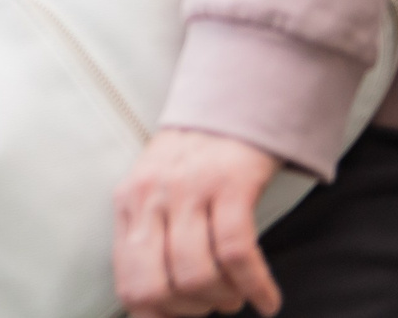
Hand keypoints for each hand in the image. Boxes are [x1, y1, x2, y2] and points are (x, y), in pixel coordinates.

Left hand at [112, 129, 284, 315]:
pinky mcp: (229, 184)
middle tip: (211, 305)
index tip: (182, 317)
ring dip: (224, 299)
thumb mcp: (157, 192)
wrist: (232, 101)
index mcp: (130, 204)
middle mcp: (151, 197)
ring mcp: (188, 189)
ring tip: (237, 295)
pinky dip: (256, 287)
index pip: (129, 285)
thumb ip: (152, 238)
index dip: (157, 315)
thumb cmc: (196, 158)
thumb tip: (158, 306)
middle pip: (157, 288)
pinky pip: (237, 254)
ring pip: (196, 275)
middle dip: (189, 311)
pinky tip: (268, 299)